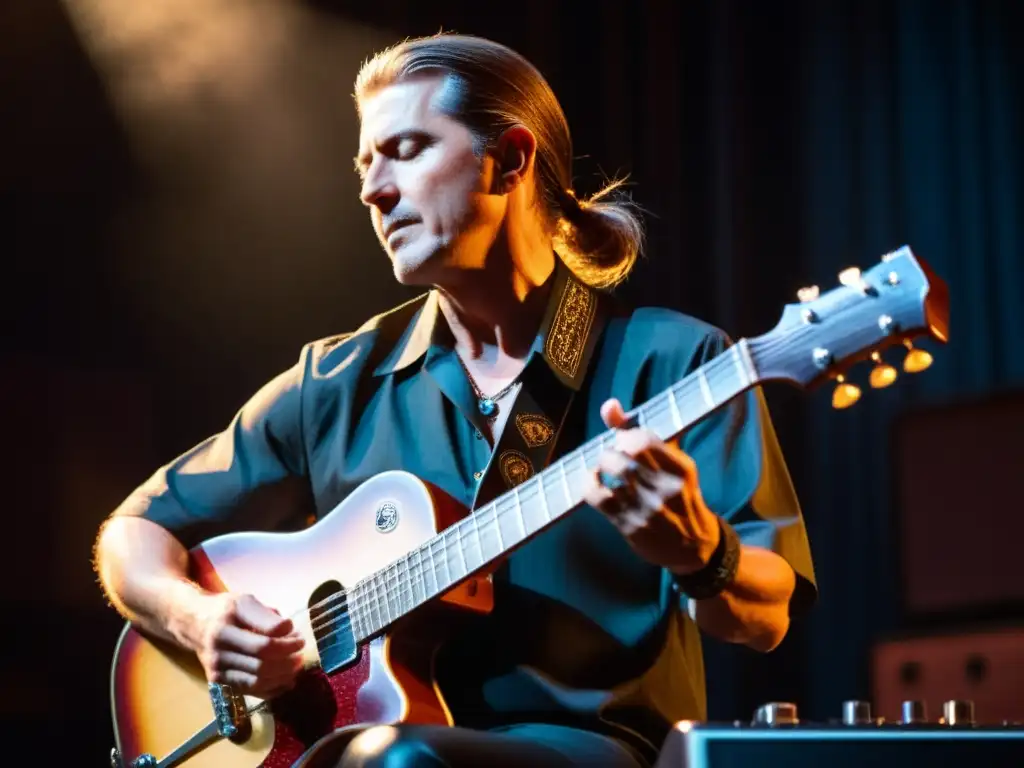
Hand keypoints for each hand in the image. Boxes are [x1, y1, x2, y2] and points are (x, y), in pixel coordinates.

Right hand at [186, 592, 304, 697]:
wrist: (195, 625)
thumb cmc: (227, 611)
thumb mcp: (245, 601)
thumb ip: (267, 616)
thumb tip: (289, 631)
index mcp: (228, 621)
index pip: (266, 638)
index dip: (288, 640)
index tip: (299, 636)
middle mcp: (219, 645)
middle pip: (263, 660)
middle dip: (288, 659)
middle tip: (301, 654)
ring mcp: (217, 666)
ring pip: (257, 679)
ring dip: (283, 676)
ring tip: (295, 667)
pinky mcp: (218, 681)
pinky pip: (250, 690)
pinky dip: (272, 689)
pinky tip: (286, 682)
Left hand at [582, 398, 720, 573]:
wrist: (694, 548)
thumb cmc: (679, 496)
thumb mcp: (674, 464)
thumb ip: (642, 432)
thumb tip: (608, 404)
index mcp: (682, 469)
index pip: (645, 439)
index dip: (626, 435)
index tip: (624, 442)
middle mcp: (667, 488)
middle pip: (625, 453)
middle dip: (612, 449)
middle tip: (612, 456)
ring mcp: (648, 509)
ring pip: (611, 472)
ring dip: (601, 465)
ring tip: (604, 468)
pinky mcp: (630, 526)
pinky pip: (597, 496)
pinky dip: (589, 483)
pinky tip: (594, 481)